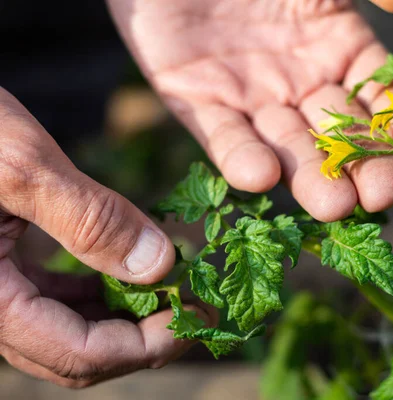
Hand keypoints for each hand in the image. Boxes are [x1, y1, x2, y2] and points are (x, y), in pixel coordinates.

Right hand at [0, 88, 214, 386]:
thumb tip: (161, 267)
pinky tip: (127, 271)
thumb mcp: (21, 166)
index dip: (146, 345)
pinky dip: (97, 293)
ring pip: (68, 331)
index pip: (77, 353)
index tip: (196, 312)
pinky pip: (53, 301)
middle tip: (196, 305)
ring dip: (125, 316)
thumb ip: (89, 220)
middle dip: (143, 337)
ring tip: (173, 288)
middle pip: (77, 354)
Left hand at [108, 0, 392, 221]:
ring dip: (307, 177)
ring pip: (284, 144)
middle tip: (378, 198)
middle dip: (360, 167)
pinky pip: (220, 135)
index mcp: (338, 48)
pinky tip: (260, 177)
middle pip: (335, 134)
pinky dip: (239, 157)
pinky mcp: (195, 101)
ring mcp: (249, 96)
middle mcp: (298, 81)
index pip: (378, 97)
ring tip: (331, 206)